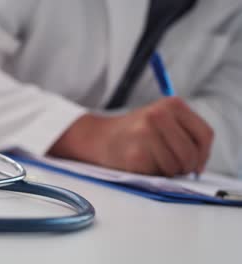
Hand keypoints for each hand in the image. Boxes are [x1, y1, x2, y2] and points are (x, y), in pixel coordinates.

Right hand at [48, 97, 213, 176]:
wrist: (100, 137)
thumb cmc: (136, 132)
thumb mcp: (163, 119)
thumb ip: (186, 134)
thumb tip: (199, 165)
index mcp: (171, 104)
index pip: (205, 135)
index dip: (204, 154)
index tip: (196, 162)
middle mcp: (158, 115)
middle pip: (191, 153)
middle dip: (186, 166)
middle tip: (176, 167)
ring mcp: (145, 134)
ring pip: (176, 166)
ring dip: (168, 171)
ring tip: (154, 161)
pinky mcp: (135, 155)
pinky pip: (158, 173)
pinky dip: (152, 174)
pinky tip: (141, 163)